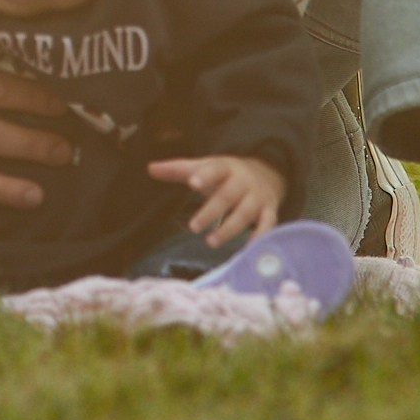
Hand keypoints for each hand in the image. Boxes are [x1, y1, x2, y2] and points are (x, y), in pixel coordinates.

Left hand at [147, 152, 286, 248]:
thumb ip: (179, 170)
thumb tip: (150, 168)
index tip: (192, 183)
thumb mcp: (205, 167)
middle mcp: (243, 182)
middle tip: (193, 227)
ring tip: (211, 242)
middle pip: (228, 196)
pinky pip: (268, 225)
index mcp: (225, 168)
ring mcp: (257, 197)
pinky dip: (261, 237)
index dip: (205, 176)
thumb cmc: (226, 174)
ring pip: (245, 213)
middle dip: (212, 211)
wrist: (267, 172)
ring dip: (230, 229)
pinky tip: (248, 252)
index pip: (215, 170)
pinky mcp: (269, 211)